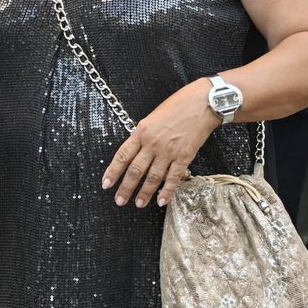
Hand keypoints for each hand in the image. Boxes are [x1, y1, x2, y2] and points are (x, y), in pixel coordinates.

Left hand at [101, 82, 219, 208]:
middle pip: (135, 170)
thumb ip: (142, 136)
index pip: (122, 156)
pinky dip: (167, 191)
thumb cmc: (176, 106)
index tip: (106, 184)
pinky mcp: (184, 157)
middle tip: (119, 201)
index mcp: (141, 132)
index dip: (113, 171)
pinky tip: (161, 201)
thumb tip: (135, 152)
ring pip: (153, 177)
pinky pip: (173, 177)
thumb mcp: (152, 118)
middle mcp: (152, 143)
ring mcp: (168, 151)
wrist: (202, 103)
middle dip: (126, 188)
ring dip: (145, 193)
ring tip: (139, 204)